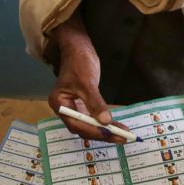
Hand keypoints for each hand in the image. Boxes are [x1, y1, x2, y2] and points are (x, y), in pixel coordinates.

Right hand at [46, 13, 126, 143]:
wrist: (78, 47)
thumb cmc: (78, 62)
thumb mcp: (87, 82)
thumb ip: (95, 103)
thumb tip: (106, 122)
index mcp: (59, 104)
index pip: (76, 124)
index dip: (94, 131)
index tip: (111, 133)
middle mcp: (65, 109)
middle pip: (84, 127)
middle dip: (103, 133)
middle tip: (122, 137)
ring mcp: (74, 107)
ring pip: (90, 124)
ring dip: (106, 129)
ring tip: (124, 134)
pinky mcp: (83, 104)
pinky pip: (94, 117)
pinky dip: (106, 121)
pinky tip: (117, 125)